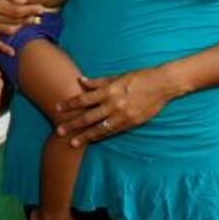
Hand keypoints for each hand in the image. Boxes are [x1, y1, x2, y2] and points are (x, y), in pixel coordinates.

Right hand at [0, 0, 49, 54]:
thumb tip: (24, 1)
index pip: (16, 11)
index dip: (30, 10)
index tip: (41, 8)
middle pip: (14, 21)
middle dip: (28, 17)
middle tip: (38, 13)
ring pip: (8, 30)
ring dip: (21, 26)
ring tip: (29, 19)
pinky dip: (2, 48)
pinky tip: (12, 52)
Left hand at [54, 67, 175, 146]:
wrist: (161, 85)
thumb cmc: (138, 77)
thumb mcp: (116, 76)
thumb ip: (98, 81)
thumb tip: (80, 81)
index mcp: (108, 90)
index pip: (83, 98)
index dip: (69, 104)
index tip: (57, 108)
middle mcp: (113, 104)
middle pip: (88, 116)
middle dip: (72, 124)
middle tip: (59, 131)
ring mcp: (122, 115)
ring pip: (99, 128)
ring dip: (84, 136)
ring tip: (72, 143)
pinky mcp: (131, 123)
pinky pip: (112, 131)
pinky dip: (101, 136)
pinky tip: (92, 140)